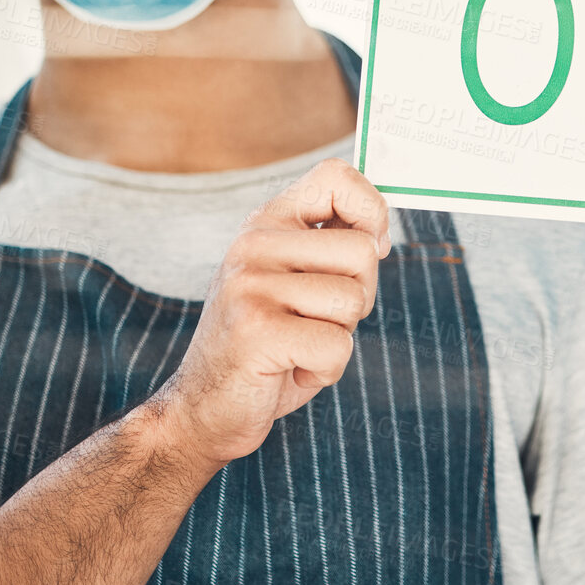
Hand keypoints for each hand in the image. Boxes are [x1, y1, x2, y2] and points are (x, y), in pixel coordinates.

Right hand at [149, 158, 390, 471]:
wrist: (202, 408)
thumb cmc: (266, 343)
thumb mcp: (294, 281)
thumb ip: (330, 247)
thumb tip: (382, 229)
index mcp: (266, 222)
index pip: (336, 176)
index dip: (372, 210)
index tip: (370, 247)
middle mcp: (254, 243)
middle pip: (363, 251)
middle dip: (359, 296)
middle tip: (315, 320)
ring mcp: (251, 285)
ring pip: (354, 301)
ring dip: (339, 336)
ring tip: (297, 344)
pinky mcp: (255, 331)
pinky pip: (337, 347)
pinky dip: (325, 370)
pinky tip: (289, 369)